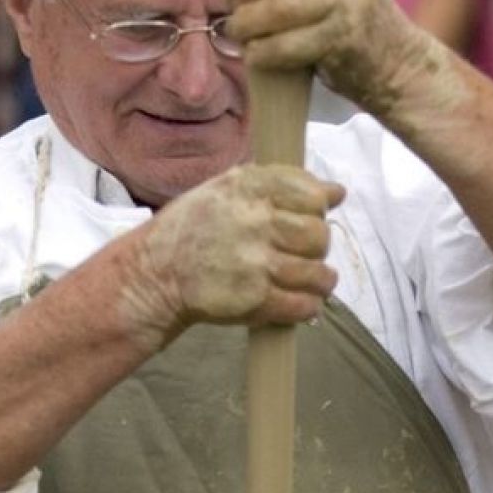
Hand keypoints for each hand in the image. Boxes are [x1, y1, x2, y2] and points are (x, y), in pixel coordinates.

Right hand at [123, 164, 343, 346]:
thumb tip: (337, 192)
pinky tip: (300, 303)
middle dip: (317, 246)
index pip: (312, 195)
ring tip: (309, 282)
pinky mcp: (256, 300)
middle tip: (303, 253)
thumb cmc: (191, 229)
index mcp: (249, 188)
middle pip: (319, 235)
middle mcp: (256, 222)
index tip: (308, 217)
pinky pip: (304, 305)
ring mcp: (257, 263)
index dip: (317, 209)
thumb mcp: (227, 189)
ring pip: (318, 273)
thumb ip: (281, 185)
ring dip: (320, 281)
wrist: (155, 275)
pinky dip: (309, 307)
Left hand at [229, 0, 443, 115]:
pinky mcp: (341, 38)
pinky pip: (288, 45)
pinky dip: (265, 52)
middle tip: (234, 14)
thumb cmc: (363, 36)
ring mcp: (345, 5)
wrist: (404, 71)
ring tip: (239, 33)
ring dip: (249, 25)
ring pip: (279, 9)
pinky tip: (256, 56)